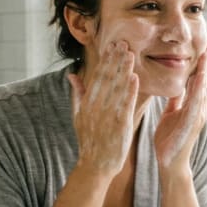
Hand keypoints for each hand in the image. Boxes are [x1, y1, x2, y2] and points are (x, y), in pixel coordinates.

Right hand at [67, 41, 138, 176]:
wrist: (95, 165)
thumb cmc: (89, 140)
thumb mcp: (78, 116)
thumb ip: (77, 93)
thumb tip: (72, 74)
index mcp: (87, 103)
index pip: (97, 77)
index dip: (104, 60)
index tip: (111, 45)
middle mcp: (96, 107)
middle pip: (106, 79)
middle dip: (115, 59)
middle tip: (123, 42)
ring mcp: (107, 116)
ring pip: (117, 88)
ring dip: (124, 70)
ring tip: (130, 54)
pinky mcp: (119, 125)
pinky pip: (126, 104)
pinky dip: (130, 91)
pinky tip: (135, 77)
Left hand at [155, 44, 206, 177]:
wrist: (170, 163)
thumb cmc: (169, 141)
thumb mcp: (170, 114)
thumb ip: (175, 101)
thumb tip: (177, 86)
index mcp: (192, 106)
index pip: (197, 81)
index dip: (200, 65)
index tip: (202, 48)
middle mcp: (198, 109)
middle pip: (204, 82)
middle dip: (206, 64)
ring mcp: (197, 116)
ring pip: (202, 90)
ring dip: (204, 72)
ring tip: (205, 55)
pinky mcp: (191, 123)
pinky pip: (195, 102)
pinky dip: (198, 89)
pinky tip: (199, 78)